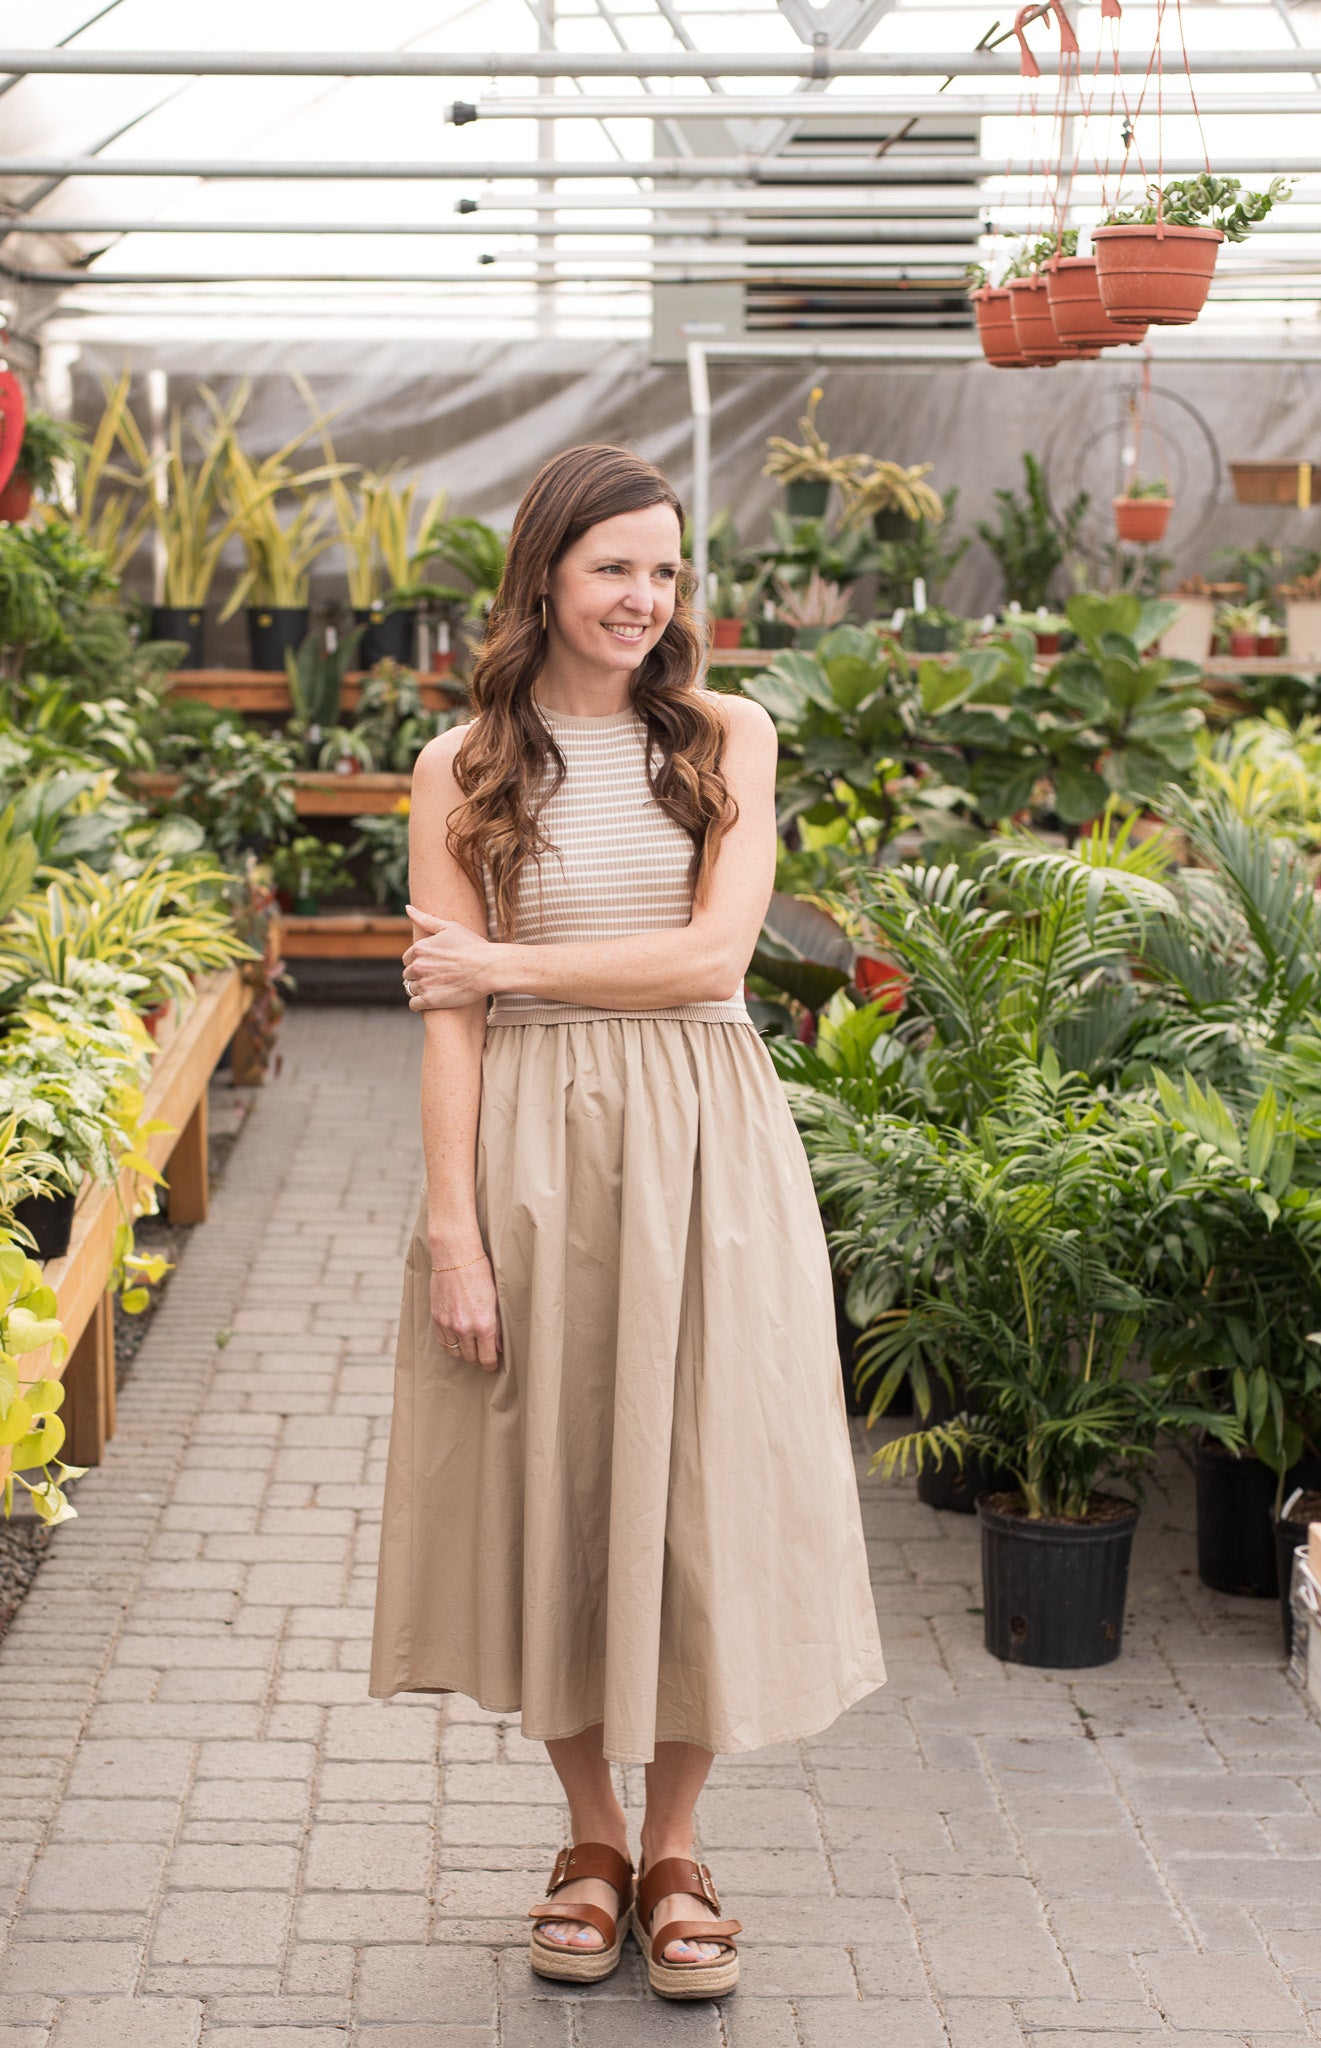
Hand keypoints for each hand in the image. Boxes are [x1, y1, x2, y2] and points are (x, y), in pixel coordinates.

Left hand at [404, 906, 496, 1009]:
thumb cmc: (472, 946)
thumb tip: (407, 908)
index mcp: (419, 948)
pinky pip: (414, 1004)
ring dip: (421, 989)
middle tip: (438, 977)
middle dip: (420, 975)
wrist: (489, 968)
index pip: (407, 959)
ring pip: (411, 989)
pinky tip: (433, 999)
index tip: (433, 965)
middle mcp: (418, 966)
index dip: (420, 962)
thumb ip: (426, 919)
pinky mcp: (430, 1000)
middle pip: (408, 974)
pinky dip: (420, 1003)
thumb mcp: (450, 927)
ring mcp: (423, 984)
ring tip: (439, 987)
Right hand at [430, 1254, 501, 1370]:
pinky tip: (456, 1337)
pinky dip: (450, 1343)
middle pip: (471, 1358)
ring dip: (464, 1351)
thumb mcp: (495, 1300)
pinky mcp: (436, 1318)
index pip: (487, 1358)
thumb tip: (498, 1347)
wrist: (455, 1256)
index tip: (492, 1365)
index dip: (490, 1365)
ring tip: (470, 1345)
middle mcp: (465, 1328)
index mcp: (484, 1324)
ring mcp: (448, 1324)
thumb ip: (496, 1326)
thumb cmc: (480, 1273)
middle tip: (483, 1353)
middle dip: (478, 1357)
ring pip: (455, 1352)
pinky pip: (442, 1342)